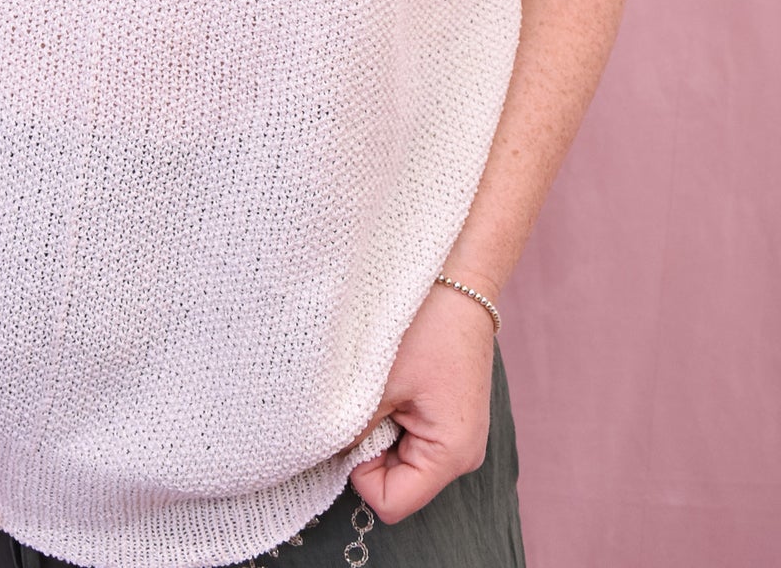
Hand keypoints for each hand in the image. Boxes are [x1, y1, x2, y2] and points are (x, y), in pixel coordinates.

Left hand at [344, 280, 495, 523]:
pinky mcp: (448, 413)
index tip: (351, 423)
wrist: (457, 277)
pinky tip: (390, 377)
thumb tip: (320, 452)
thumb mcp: (377, 381)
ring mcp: (456, 434)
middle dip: (368, 447)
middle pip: (395, 481)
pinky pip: (408, 432)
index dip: (359, 472)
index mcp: (451, 455)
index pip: (390, 503)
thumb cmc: (424, 324)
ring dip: (377, 425)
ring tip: (380, 381)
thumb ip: (349, 428)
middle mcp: (461, 454)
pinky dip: (389, 411)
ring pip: (397, 455)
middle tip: (365, 396)